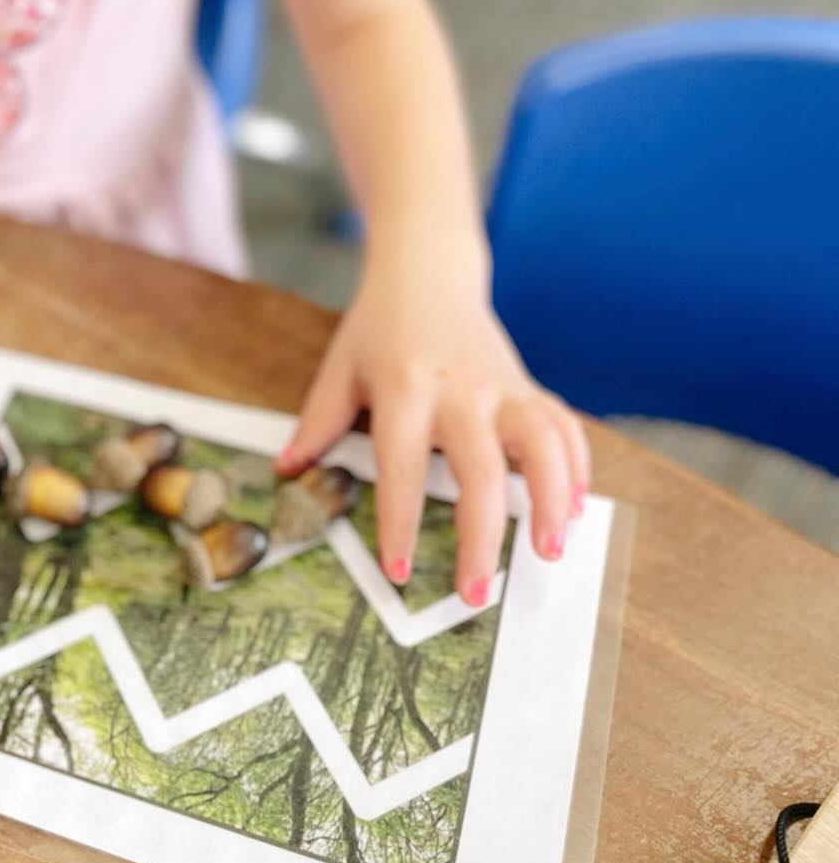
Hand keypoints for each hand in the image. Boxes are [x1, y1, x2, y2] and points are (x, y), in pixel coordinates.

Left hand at [275, 237, 589, 605]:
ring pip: (540, 445)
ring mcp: (500, 386)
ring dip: (551, 500)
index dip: (401, 522)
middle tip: (476, 593)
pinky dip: (577, 467)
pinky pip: (562, 427)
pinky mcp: (527, 385)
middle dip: (481, 538)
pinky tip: (576, 508)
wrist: (426, 269)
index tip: (400, 571)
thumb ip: (317, 422)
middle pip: (480, 470)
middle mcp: (458, 389)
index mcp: (405, 388)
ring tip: (549, 550)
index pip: (402, 466)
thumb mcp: (340, 368)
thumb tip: (286, 471)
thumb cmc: (379, 326)